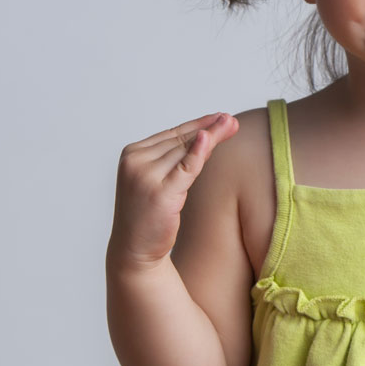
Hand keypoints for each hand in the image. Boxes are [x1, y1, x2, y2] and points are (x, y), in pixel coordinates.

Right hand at [109, 112, 238, 271]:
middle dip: (209, 129)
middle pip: (180, 140)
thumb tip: (208, 136)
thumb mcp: (162, 180)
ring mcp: (145, 176)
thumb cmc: (150, 214)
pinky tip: (210, 138)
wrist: (134, 249)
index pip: (172, 134)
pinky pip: (185, 168)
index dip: (198, 125)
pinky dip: (199, 153)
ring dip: (211, 137)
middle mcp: (135, 161)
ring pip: (186, 151)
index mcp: (132, 154)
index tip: (220, 117)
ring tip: (232, 125)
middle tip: (232, 120)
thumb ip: (179, 158)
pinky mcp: (159, 192)